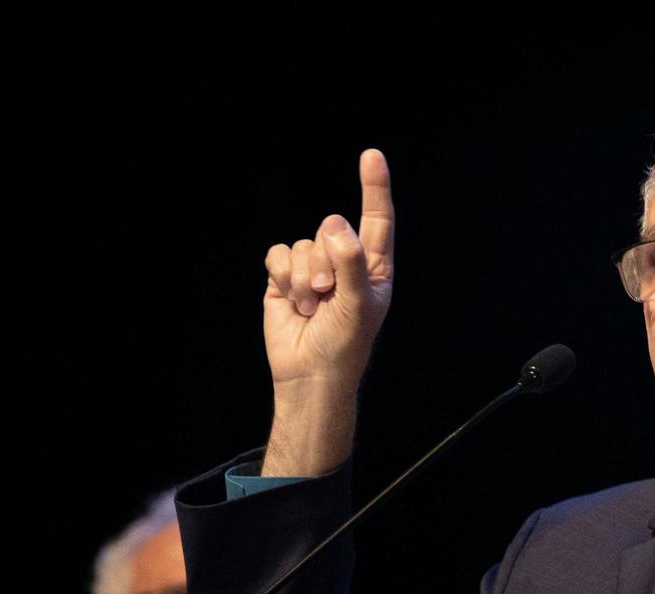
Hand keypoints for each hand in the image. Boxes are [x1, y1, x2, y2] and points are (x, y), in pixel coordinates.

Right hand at [261, 150, 394, 475]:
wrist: (309, 376)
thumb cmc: (345, 346)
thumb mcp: (358, 305)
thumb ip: (352, 262)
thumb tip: (336, 224)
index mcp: (374, 267)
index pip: (376, 220)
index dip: (374, 187)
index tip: (371, 156)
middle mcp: (344, 262)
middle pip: (329, 228)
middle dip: (325, 261)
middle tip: (328, 294)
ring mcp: (313, 269)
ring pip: (302, 244)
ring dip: (303, 277)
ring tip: (311, 307)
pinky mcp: (284, 278)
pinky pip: (277, 255)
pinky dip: (282, 277)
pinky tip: (292, 302)